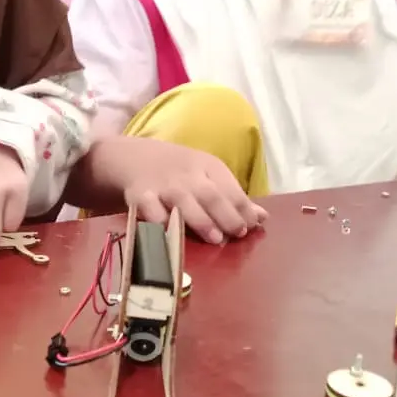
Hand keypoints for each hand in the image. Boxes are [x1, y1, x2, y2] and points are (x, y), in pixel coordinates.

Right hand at [88, 137, 266, 243]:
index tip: (250, 226)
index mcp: (208, 167)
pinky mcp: (140, 197)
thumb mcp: (207, 176)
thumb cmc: (179, 172)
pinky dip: (161, 223)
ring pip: (183, 202)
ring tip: (215, 238)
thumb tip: (263, 218)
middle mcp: (186, 175)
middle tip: (236, 233)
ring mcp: (163, 186)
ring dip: (200, 220)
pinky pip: (151, 211)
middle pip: (210, 195)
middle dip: (225, 214)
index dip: (242, 209)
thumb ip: (233, 198)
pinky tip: (173, 235)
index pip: (231, 189)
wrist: (133, 158)